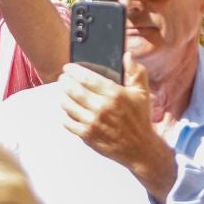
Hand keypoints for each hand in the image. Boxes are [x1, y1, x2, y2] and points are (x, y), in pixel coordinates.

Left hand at [60, 61, 176, 198]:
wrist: (140, 148)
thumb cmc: (140, 119)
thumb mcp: (142, 93)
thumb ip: (135, 72)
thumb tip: (127, 55)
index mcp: (114, 94)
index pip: (87, 77)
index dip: (73, 70)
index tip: (68, 68)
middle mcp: (102, 107)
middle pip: (73, 89)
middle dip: (64, 81)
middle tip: (62, 78)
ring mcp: (93, 122)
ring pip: (68, 105)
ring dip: (62, 96)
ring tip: (62, 92)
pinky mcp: (87, 136)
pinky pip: (68, 122)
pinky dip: (64, 115)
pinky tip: (67, 110)